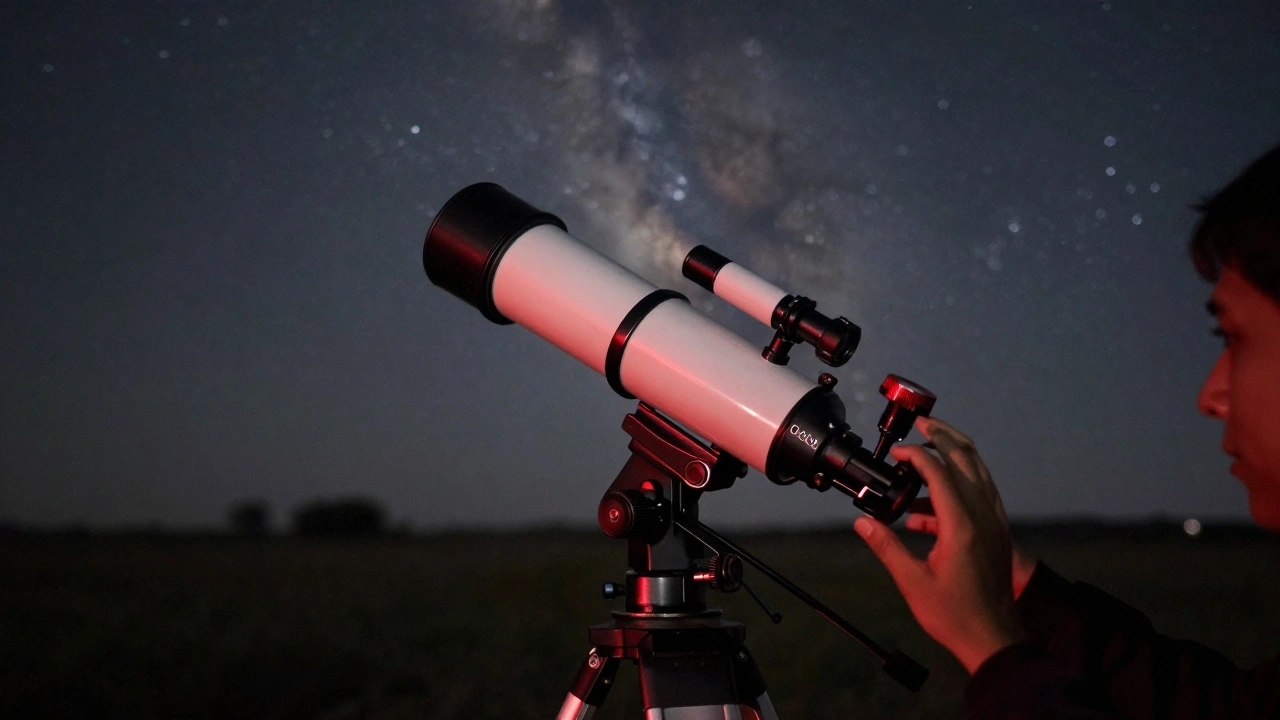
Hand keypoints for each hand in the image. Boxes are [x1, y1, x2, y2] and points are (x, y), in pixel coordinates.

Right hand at [854, 416, 1026, 673]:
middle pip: (967, 458)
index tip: (894, 455)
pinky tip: (931, 503)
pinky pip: (983, 492)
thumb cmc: (954, 614)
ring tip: (930, 449)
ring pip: (980, 471)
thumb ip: (886, 547)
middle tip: (921, 424)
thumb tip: (861, 522)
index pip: (938, 472)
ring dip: (957, 453)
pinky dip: (962, 482)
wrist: (993, 638)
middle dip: (943, 436)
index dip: (914, 456)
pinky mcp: (998, 532)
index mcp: (962, 525)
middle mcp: (984, 516)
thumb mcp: (912, 581)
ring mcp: (996, 522)